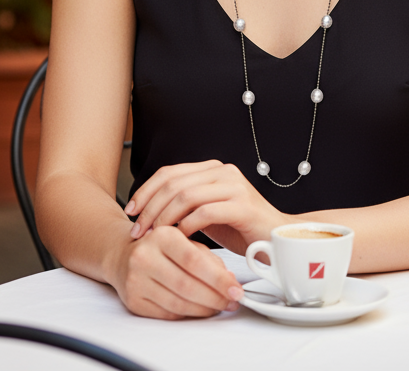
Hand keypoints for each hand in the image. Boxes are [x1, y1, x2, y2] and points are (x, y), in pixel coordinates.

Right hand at [115, 224, 244, 319]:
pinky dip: (189, 314)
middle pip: (186, 285)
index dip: (218, 278)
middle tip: (233, 301)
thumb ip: (207, 256)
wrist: (122, 254)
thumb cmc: (159, 246)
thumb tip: (229, 280)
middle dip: (215, 297)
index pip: (194, 260)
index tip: (236, 288)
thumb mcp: (184, 239)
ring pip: (178, 303)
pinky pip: (168, 313)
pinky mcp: (133, 301)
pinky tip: (200, 309)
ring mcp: (136, 281)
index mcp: (161, 235)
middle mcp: (144, 257)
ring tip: (220, 306)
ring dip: (204, 309)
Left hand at [124, 159, 286, 254]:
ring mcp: (234, 186)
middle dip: (150, 207)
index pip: (170, 172)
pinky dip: (186, 226)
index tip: (130, 210)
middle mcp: (223, 171)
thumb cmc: (241, 229)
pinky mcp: (243, 205)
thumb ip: (186, 205)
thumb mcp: (208, 213)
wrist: (279, 239)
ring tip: (153, 237)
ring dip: (164, 218)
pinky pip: (204, 212)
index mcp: (212, 169)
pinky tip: (178, 239)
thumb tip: (149, 211)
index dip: (146, 190)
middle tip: (136, 230)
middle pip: (174, 183)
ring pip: (186, 195)